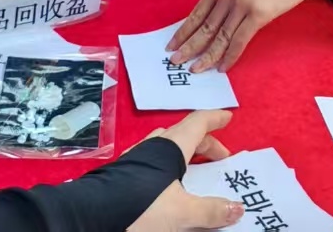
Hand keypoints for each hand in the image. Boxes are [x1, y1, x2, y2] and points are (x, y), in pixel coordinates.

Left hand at [128, 110, 241, 229]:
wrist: (94, 215)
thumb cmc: (142, 206)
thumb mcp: (182, 212)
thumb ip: (210, 210)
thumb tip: (237, 208)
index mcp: (172, 146)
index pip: (198, 123)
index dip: (214, 119)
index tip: (227, 117)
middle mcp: (154, 145)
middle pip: (185, 134)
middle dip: (205, 142)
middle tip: (220, 158)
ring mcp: (137, 156)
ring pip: (166, 145)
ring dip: (185, 152)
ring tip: (195, 167)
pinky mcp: (124, 170)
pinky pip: (153, 158)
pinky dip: (168, 163)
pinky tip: (166, 180)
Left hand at [168, 0, 314, 71]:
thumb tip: (215, 19)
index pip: (197, 12)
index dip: (183, 31)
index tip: (172, 44)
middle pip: (204, 27)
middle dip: (188, 47)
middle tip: (175, 62)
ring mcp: (241, 2)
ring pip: (219, 37)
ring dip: (206, 56)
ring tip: (195, 70)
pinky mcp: (257, 13)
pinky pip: (238, 41)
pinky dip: (229, 57)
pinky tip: (222, 67)